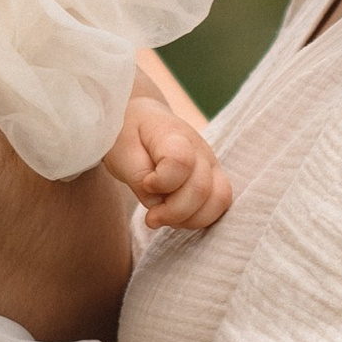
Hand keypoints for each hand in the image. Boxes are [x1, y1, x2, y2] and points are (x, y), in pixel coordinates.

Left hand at [106, 98, 232, 233]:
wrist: (144, 122)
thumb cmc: (130, 138)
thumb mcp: (121, 154)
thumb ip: (138, 179)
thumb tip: (158, 204)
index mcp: (172, 134)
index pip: (181, 161)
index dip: (161, 182)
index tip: (146, 183)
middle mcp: (200, 148)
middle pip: (201, 188)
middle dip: (174, 212)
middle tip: (151, 217)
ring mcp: (212, 163)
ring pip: (218, 200)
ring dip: (189, 219)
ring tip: (166, 218)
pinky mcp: (215, 177)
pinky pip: (220, 204)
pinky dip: (200, 218)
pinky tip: (178, 217)